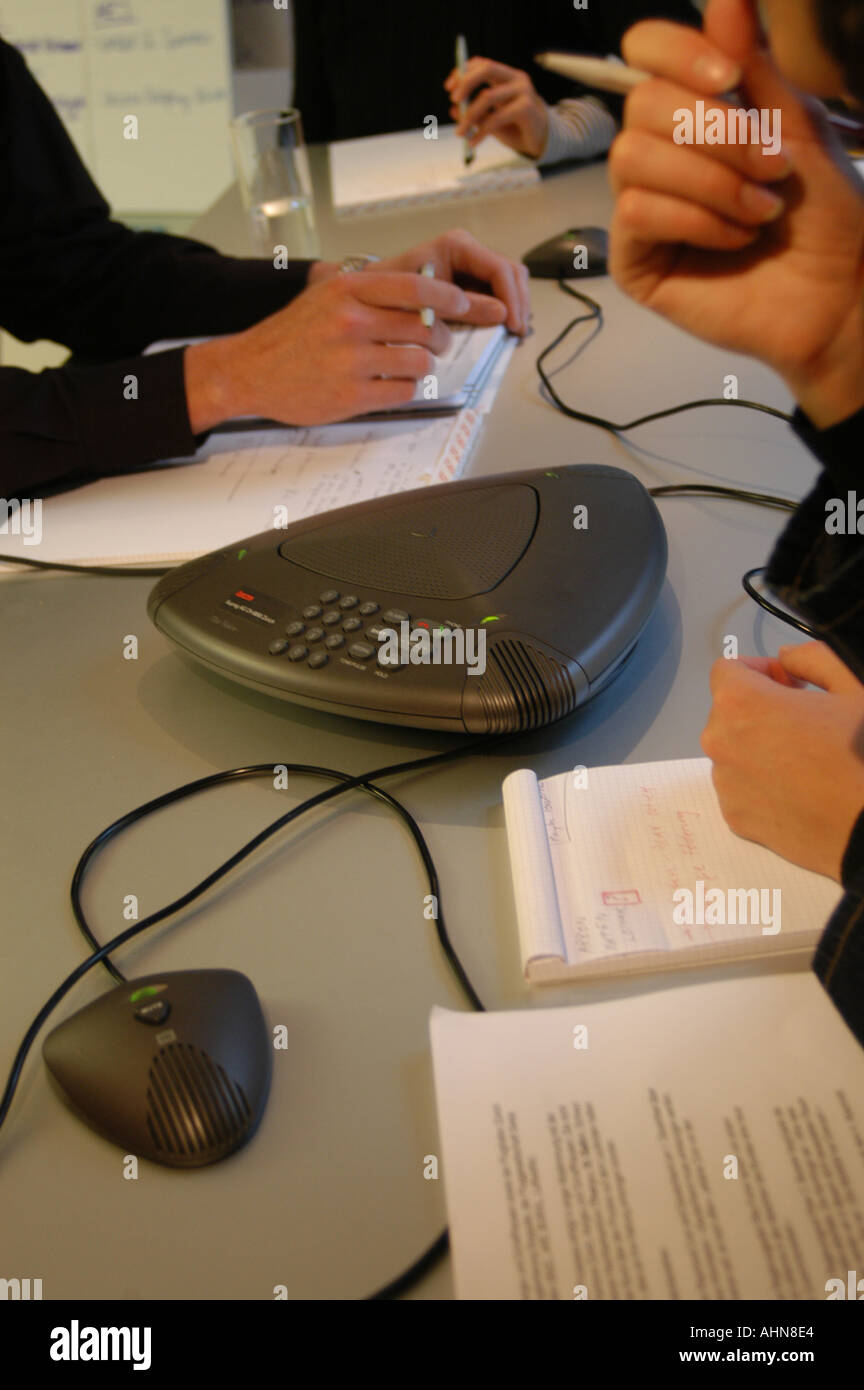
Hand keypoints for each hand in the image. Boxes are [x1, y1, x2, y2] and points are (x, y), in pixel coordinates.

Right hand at [185, 268, 467, 430]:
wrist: (249, 370)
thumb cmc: (292, 334)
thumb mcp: (326, 296)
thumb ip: (370, 291)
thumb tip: (426, 291)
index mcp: (347, 290)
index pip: (416, 287)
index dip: (449, 296)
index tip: (464, 303)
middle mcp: (350, 321)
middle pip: (426, 327)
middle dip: (441, 337)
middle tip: (436, 343)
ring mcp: (351, 360)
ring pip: (420, 361)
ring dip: (424, 366)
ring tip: (410, 365)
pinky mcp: (352, 395)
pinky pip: (404, 391)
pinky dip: (406, 388)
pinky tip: (392, 384)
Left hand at [373, 230, 530, 335]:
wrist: (371, 296)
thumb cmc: (390, 294)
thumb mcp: (426, 303)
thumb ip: (464, 308)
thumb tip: (502, 314)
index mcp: (457, 246)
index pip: (499, 269)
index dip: (511, 298)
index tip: (513, 325)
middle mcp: (470, 252)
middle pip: (513, 273)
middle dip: (519, 303)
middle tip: (517, 333)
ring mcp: (474, 267)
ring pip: (512, 282)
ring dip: (517, 308)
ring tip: (514, 335)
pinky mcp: (474, 283)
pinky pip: (501, 294)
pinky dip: (508, 311)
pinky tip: (506, 331)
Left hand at [445, 57, 548, 159]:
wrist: (540, 142)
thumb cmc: (516, 127)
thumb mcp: (491, 119)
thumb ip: (475, 113)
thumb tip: (454, 110)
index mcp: (507, 76)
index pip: (482, 64)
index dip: (463, 72)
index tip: (449, 88)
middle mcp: (516, 79)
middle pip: (486, 69)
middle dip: (466, 82)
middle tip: (454, 100)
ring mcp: (523, 91)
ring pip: (487, 96)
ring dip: (469, 115)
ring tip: (460, 132)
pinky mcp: (526, 108)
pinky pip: (496, 118)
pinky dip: (480, 132)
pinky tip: (473, 142)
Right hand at [608, 0, 863, 427]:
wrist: (837, 294)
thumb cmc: (825, 215)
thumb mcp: (796, 124)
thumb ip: (754, 61)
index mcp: (696, 107)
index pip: (645, 52)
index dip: (678, 52)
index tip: (729, 77)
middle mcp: (661, 151)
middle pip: (641, 104)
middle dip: (716, 134)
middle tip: (773, 169)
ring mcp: (643, 206)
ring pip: (632, 158)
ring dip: (710, 182)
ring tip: (760, 213)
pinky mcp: (635, 259)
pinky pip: (635, 213)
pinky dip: (696, 222)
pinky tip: (736, 241)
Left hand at [701, 642, 863, 879]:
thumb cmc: (863, 752)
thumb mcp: (852, 686)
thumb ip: (811, 659)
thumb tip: (785, 658)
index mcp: (740, 703)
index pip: (727, 670)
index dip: (760, 671)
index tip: (791, 686)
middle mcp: (719, 742)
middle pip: (729, 712)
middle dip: (761, 709)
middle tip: (806, 723)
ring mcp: (725, 784)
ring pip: (735, 751)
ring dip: (760, 746)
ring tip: (807, 761)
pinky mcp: (735, 818)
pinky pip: (741, 788)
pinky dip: (762, 783)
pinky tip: (801, 791)